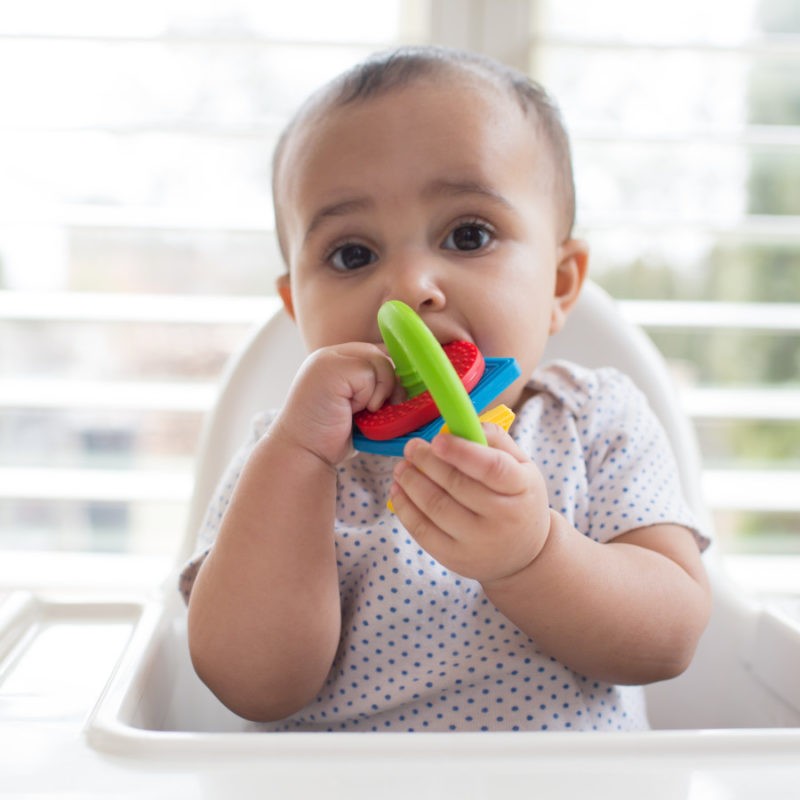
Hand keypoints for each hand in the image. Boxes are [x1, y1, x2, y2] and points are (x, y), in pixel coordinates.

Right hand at [271, 343, 396, 466]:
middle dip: (389, 384)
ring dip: (379, 392)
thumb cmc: (329, 435)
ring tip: (360, 411)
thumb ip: (373, 387)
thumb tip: (407, 382)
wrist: (302, 451)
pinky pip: (370, 374)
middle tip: (377, 409)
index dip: (389, 374)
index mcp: (337, 360)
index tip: (390, 399)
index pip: (377, 353)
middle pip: (381, 354)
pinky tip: (353, 410)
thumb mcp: (357, 405)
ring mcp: (329, 359)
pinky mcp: (332, 368)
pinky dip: (370, 396)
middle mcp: (332, 355)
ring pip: (380, 362)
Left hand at [389, 423, 550, 583]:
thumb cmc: (518, 498)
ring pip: (436, 507)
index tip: (437, 439)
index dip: (461, 452)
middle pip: (457, 486)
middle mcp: (503, 519)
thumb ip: (495, 440)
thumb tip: (457, 426)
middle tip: (412, 447)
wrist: (524, 553)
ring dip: (411, 482)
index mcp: (522, 488)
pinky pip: (422, 531)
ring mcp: (478, 543)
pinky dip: (405, 508)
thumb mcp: (521, 465)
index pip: (492, 467)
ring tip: (402, 467)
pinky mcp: (455, 559)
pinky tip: (399, 490)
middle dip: (427, 462)